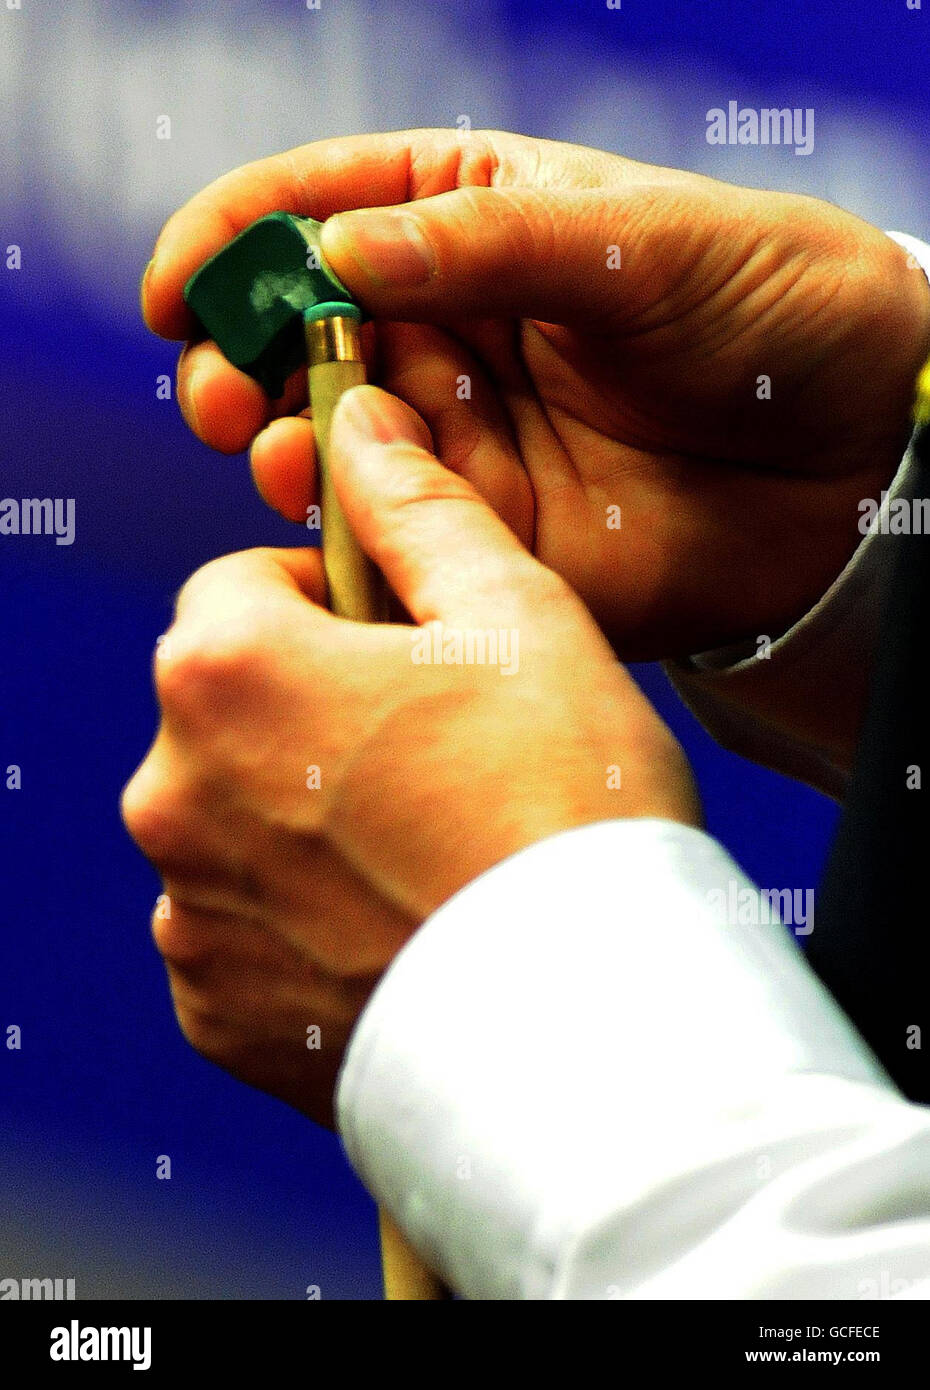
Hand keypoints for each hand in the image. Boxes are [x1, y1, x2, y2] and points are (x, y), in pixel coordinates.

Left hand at [121, 385, 698, 1125]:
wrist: (593, 1026)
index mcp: (225, 669)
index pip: (238, 588)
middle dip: (311, 714)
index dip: (329, 608)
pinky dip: (297, 924)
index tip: (404, 654)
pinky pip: (240, 930)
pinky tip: (394, 931)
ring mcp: (187, 911)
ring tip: (424, 855)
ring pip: (235, 821)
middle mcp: (171, 791)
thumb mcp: (519, 616)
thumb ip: (420, 509)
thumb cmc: (565, 806)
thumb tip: (362, 427)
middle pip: (230, 709)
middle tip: (434, 759)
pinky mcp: (215, 1008)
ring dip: (301, 821)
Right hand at [143, 129, 929, 658]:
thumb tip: (337, 255)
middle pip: (300, 336)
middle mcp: (454, 330)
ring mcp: (465, 436)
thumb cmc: (773, 306)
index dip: (237, 243)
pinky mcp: (490, 534)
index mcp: (476, 220)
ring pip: (330, 441)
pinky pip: (392, 535)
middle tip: (220, 392)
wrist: (859, 451)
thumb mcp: (643, 238)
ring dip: (280, 449)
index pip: (324, 212)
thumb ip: (490, 243)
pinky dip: (347, 534)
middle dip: (238, 360)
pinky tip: (332, 525)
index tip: (177, 287)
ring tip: (279, 454)